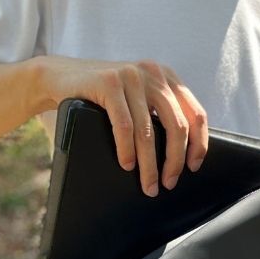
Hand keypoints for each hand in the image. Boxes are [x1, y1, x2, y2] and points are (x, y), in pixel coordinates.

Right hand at [36, 55, 208, 196]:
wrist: (60, 76)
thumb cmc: (103, 96)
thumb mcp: (137, 98)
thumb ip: (158, 111)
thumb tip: (183, 153)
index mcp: (166, 77)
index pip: (196, 114)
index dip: (199, 144)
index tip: (193, 167)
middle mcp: (153, 73)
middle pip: (176, 125)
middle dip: (174, 161)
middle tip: (168, 183)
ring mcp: (131, 75)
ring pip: (148, 131)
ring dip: (149, 165)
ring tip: (148, 185)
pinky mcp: (108, 82)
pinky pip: (124, 126)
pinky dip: (127, 150)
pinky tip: (127, 165)